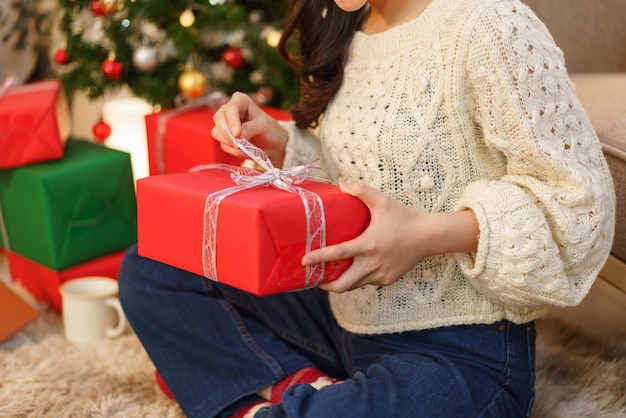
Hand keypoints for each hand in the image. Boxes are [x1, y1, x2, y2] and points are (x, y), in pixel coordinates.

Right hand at [212, 92, 288, 166]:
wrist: (272, 144)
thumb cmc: (270, 130)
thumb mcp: (265, 126)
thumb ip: (251, 128)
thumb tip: (238, 134)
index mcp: (241, 101)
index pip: (230, 107)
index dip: (232, 120)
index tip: (237, 133)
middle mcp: (230, 110)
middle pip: (218, 118)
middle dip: (227, 133)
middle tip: (238, 144)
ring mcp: (226, 124)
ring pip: (217, 132)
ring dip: (230, 143)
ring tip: (246, 147)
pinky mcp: (225, 137)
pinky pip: (223, 145)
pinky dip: (234, 150)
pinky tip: (245, 150)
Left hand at [304, 183, 478, 292]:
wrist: (429, 237)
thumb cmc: (404, 217)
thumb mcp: (383, 201)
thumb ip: (361, 191)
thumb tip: (341, 185)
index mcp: (367, 245)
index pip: (337, 254)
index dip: (318, 259)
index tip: (304, 261)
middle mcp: (372, 264)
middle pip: (342, 285)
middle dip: (325, 284)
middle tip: (314, 277)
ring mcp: (380, 275)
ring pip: (354, 286)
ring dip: (341, 282)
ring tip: (329, 275)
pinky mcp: (387, 280)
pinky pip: (367, 282)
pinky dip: (358, 278)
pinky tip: (354, 269)